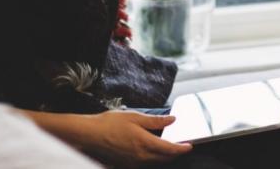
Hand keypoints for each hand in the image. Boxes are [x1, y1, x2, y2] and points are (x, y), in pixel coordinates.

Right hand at [73, 110, 191, 166]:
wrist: (90, 134)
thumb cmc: (110, 123)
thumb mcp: (135, 117)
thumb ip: (155, 121)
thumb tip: (172, 120)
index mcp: (145, 143)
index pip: (169, 149)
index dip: (181, 148)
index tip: (189, 146)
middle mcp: (141, 156)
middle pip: (164, 158)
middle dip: (175, 153)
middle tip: (181, 145)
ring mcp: (134, 161)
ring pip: (155, 161)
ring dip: (164, 155)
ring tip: (168, 146)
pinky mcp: (127, 163)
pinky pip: (145, 162)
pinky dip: (152, 157)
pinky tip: (150, 148)